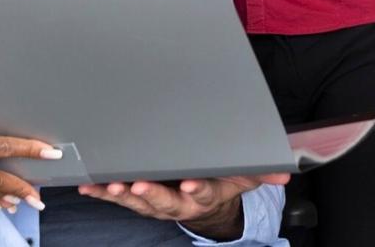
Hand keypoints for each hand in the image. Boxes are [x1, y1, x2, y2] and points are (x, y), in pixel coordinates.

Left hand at [78, 173, 288, 238]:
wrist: (205, 204)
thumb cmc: (221, 180)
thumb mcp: (243, 175)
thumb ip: (260, 171)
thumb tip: (284, 174)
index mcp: (205, 194)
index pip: (203, 193)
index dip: (197, 190)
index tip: (190, 184)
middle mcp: (179, 202)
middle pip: (166, 201)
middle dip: (152, 194)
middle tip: (139, 186)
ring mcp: (156, 202)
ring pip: (139, 202)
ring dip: (123, 195)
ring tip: (112, 187)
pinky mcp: (138, 199)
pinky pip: (119, 197)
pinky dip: (103, 192)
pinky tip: (90, 186)